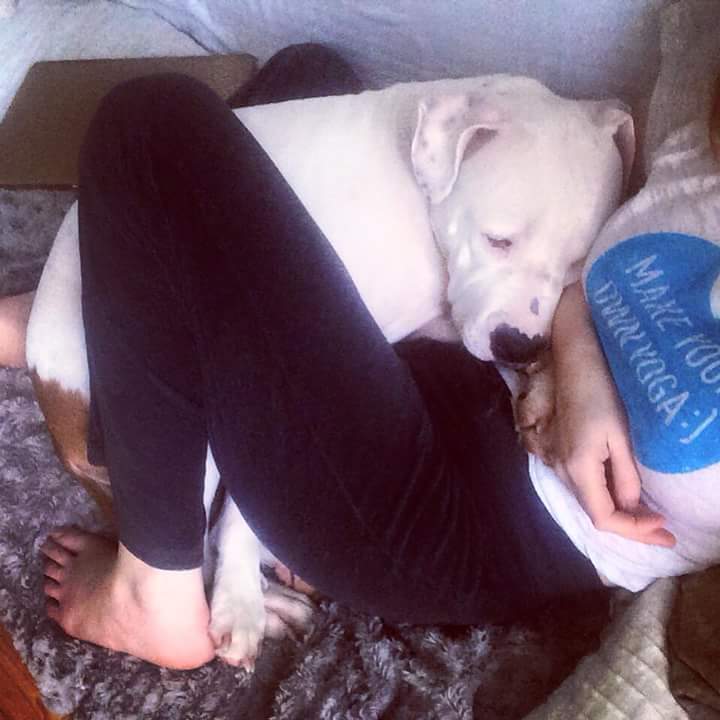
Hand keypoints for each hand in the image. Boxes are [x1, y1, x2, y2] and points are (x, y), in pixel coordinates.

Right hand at [551, 283, 675, 547]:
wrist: (573, 362)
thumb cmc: (600, 392)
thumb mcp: (621, 435)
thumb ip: (625, 475)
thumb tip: (631, 506)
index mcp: (578, 468)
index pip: (604, 518)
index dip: (634, 529)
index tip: (665, 526)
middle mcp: (562, 470)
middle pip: (594, 514)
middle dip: (630, 527)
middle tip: (664, 532)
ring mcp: (556, 462)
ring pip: (589, 501)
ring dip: (620, 514)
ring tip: (650, 517)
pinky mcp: (559, 453)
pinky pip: (584, 487)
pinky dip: (607, 498)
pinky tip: (626, 495)